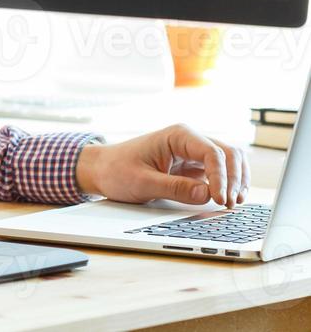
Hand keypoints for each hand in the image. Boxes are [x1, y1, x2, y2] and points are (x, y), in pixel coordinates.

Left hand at [74, 123, 249, 208]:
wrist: (103, 170)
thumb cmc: (118, 171)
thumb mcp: (143, 182)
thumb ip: (176, 188)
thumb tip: (208, 194)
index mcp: (177, 136)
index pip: (212, 152)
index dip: (221, 177)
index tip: (220, 199)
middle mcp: (190, 140)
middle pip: (229, 154)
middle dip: (234, 179)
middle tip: (230, 205)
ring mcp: (194, 153)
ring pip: (231, 161)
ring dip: (237, 181)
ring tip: (234, 204)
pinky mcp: (195, 167)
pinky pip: (222, 172)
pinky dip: (230, 184)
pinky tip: (229, 200)